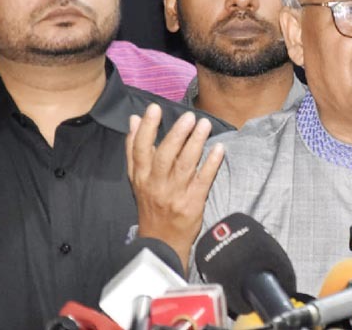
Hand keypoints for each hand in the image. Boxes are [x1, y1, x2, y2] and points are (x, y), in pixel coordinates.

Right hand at [125, 103, 224, 271]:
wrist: (160, 242)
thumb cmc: (150, 203)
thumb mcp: (136, 178)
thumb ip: (134, 149)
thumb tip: (133, 120)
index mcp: (141, 176)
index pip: (140, 149)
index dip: (146, 128)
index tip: (153, 109)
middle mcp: (156, 184)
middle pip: (165, 155)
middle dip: (177, 134)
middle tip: (189, 117)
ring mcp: (175, 193)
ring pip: (185, 165)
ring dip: (196, 143)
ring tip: (205, 124)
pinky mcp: (193, 202)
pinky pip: (203, 180)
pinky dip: (211, 163)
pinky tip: (219, 148)